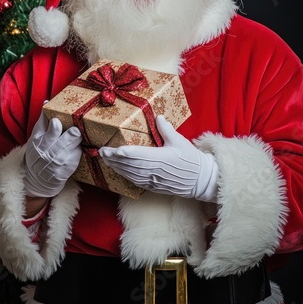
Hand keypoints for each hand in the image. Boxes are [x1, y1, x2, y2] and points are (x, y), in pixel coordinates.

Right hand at [23, 107, 82, 197]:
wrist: (38, 178)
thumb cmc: (37, 153)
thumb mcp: (35, 137)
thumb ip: (42, 121)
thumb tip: (47, 102)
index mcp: (39, 143)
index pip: (49, 134)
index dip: (54, 128)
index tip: (57, 122)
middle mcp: (48, 154)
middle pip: (64, 142)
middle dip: (71, 134)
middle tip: (76, 129)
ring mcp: (59, 162)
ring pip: (73, 148)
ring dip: (77, 140)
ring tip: (79, 134)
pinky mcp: (68, 168)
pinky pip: (77, 155)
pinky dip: (79, 149)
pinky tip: (78, 145)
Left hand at [99, 115, 218, 201]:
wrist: (201, 180)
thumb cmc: (191, 160)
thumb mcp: (180, 141)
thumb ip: (166, 130)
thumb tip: (158, 117)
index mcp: (161, 157)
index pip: (138, 155)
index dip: (124, 153)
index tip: (112, 149)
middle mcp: (155, 170)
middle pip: (129, 165)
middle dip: (114, 159)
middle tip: (102, 152)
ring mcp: (153, 180)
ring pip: (130, 174)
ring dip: (116, 167)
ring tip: (105, 160)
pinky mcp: (153, 186)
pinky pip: (135, 181)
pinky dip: (124, 175)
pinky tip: (118, 170)